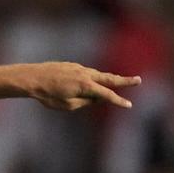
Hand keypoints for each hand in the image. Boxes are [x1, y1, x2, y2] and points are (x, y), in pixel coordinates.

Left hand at [27, 63, 141, 110]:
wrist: (34, 78)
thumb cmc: (48, 95)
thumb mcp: (68, 105)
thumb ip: (85, 102)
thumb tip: (97, 98)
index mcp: (85, 86)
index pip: (106, 95)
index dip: (118, 101)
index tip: (129, 105)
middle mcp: (86, 74)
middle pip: (110, 78)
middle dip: (125, 81)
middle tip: (139, 80)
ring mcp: (80, 68)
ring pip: (99, 75)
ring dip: (110, 79)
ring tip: (121, 82)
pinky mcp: (74, 66)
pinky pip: (88, 74)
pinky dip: (93, 79)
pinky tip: (88, 85)